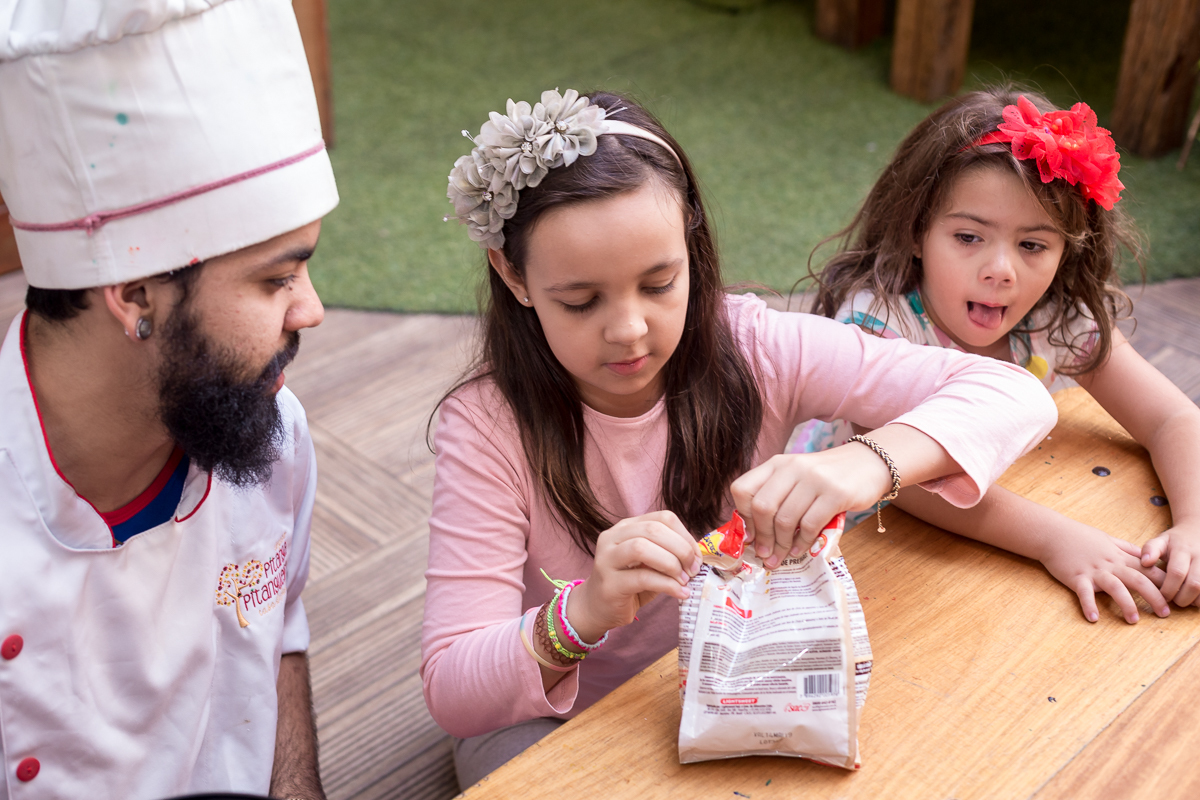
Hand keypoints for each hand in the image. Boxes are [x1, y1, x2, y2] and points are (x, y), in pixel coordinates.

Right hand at [568, 511, 701, 641]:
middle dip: (681, 549)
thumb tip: (697, 556)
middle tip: (692, 570)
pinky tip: (680, 594)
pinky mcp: (609, 583)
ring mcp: (607, 559)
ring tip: (683, 580)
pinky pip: (642, 578)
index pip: (663, 518)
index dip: (685, 536)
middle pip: (653, 529)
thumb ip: (668, 553)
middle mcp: (613, 537)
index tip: (696, 557)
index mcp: (626, 527)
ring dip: (671, 564)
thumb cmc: (629, 583)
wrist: (597, 607)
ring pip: (642, 547)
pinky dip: (667, 585)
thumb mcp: (650, 563)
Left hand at [730, 445, 890, 568]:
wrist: (868, 463)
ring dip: (781, 545)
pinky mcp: (836, 493)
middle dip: (762, 537)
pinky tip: (800, 550)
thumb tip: (754, 534)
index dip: (744, 516)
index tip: (750, 535)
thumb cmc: (827, 476)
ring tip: (781, 557)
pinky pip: (810, 525)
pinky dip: (802, 543)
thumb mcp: (797, 477)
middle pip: (763, 507)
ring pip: (786, 519)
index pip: (743, 489)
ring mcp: (815, 479)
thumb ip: (777, 495)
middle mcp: (792, 467)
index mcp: (777, 463)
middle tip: (764, 554)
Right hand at [1040, 522, 1167, 622]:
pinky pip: (1084, 593)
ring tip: (1134, 620)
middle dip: (1155, 597)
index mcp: (1119, 557)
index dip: (1165, 582)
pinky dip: (1089, 605)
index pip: (1148, 569)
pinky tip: (1093, 618)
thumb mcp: (1106, 538)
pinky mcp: (1076, 577)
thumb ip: (1126, 548)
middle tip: (1165, 614)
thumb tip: (1144, 554)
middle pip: (1139, 580)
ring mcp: (1093, 571)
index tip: (1176, 594)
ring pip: (1116, 587)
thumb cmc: (1078, 536)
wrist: (1052, 532)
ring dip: (1127, 604)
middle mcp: (1110, 564)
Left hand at [1140, 521, 1199, 606]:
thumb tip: (1144, 562)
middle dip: (1182, 598)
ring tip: (1185, 599)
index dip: (1168, 589)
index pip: (1177, 572)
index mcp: (1183, 549)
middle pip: (1194, 584)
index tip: (1161, 596)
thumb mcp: (1161, 540)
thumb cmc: (1176, 541)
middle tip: (1173, 600)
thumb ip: (1151, 549)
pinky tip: (1196, 598)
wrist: (1198, 532)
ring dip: (1195, 600)